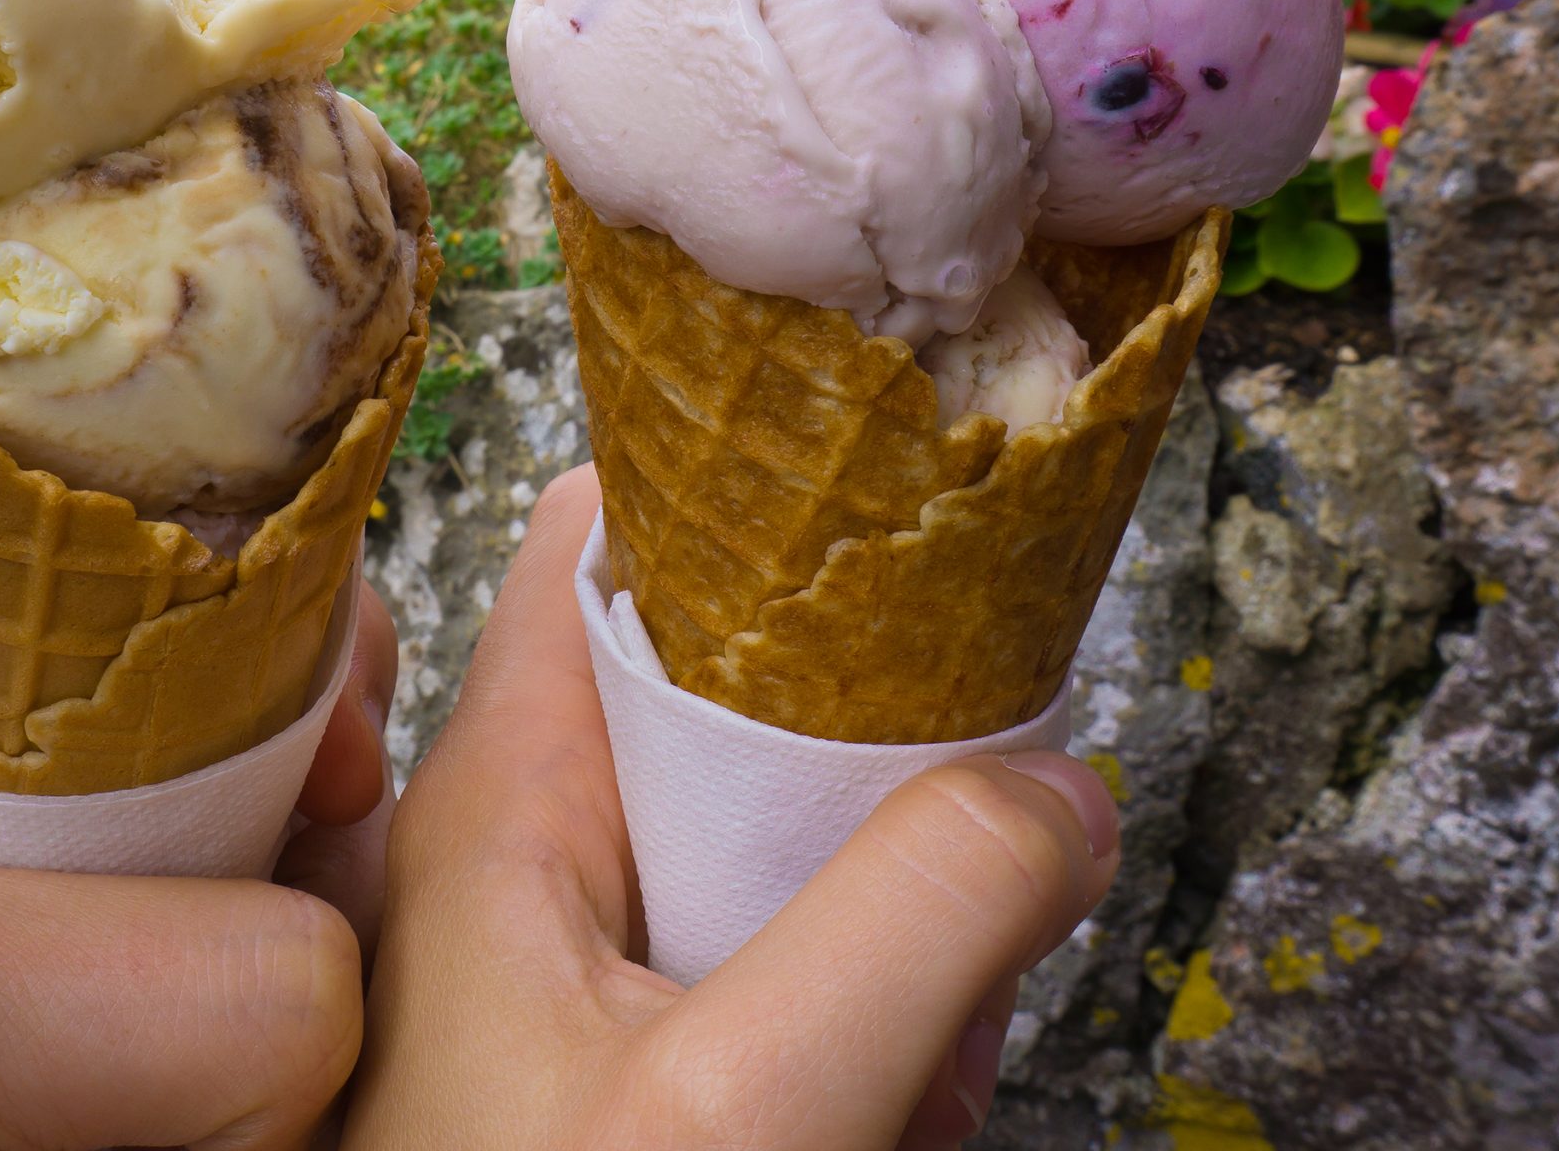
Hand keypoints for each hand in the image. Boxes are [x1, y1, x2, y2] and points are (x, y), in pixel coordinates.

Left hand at [344, 467, 1119, 1149]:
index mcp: (498, 809)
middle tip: (962, 861)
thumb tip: (1059, 785)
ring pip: (767, 848)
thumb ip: (921, 916)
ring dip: (885, 917)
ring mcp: (572, 971)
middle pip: (722, 696)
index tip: (886, 471)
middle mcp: (519, 865)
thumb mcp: (756, 1104)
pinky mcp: (626, 1064)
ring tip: (936, 1044)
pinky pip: (769, 976)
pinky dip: (858, 1020)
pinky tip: (900, 1112)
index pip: (598, 544)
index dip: (737, 486)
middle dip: (868, 764)